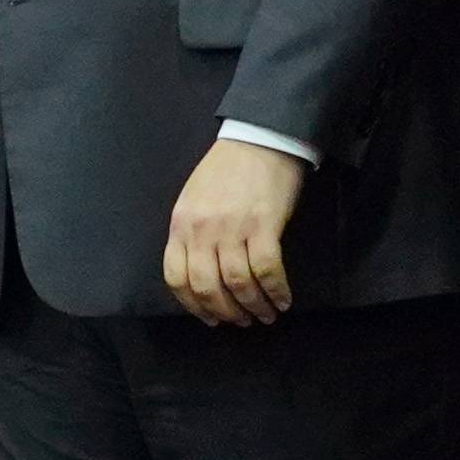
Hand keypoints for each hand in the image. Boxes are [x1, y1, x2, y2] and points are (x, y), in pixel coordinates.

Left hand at [164, 138, 304, 325]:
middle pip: (207, 287)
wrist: (259, 137)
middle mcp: (202, 229)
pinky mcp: (264, 225)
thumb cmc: (228, 168)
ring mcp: (232, 228)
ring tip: (266, 315)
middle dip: (225, 313)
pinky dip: (276, 291)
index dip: (193, 306)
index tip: (210, 318)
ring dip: (254, 307)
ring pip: (238, 284)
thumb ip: (192, 232)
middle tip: (241, 322)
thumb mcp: (194, 198)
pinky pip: (267, 270)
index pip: (176, 277)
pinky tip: (283, 300)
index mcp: (181, 223)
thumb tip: (201, 271)